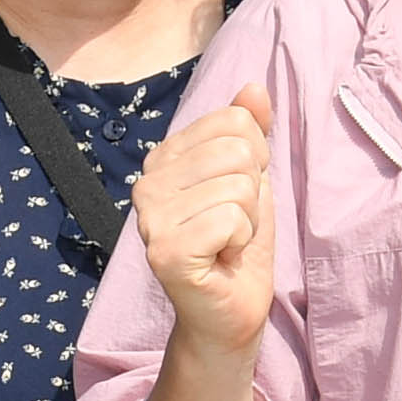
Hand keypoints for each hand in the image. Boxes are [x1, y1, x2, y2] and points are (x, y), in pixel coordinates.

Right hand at [137, 86, 276, 357]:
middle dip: (252, 193)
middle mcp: (147, 183)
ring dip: (248, 221)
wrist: (230, 311)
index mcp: (163, 158)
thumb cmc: (238, 245)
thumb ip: (251, 131)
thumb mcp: (250, 178)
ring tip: (226, 244)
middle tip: (233, 226)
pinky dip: (240, 241)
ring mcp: (150, 219)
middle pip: (238, 151)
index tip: (236, 198)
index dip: (254, 160)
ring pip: (238, 186)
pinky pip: (231, 218)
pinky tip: (221, 259)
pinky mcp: (165, 252)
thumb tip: (254, 88)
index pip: (234, 121)